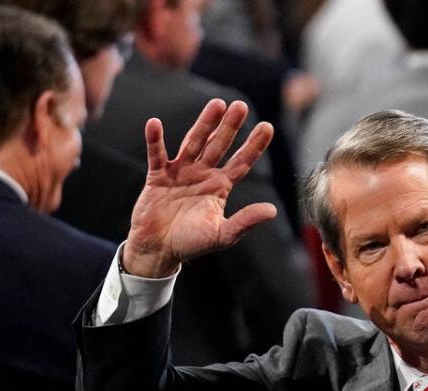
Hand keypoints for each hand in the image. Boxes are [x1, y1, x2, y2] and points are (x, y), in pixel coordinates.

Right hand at [123, 99, 275, 277]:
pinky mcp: (157, 176)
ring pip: (193, 143)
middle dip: (230, 127)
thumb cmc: (191, 243)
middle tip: (241, 106)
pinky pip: (157, 155)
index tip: (268, 127)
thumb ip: (245, 221)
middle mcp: (202, 174)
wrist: (159, 250)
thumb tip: (272, 210)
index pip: (241, 162)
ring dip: (204, 124)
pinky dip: (155, 141)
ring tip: (216, 105)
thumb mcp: (222, 234)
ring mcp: (180, 172)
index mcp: (220, 187)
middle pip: (218, 146)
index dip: (254, 145)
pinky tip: (155, 124)